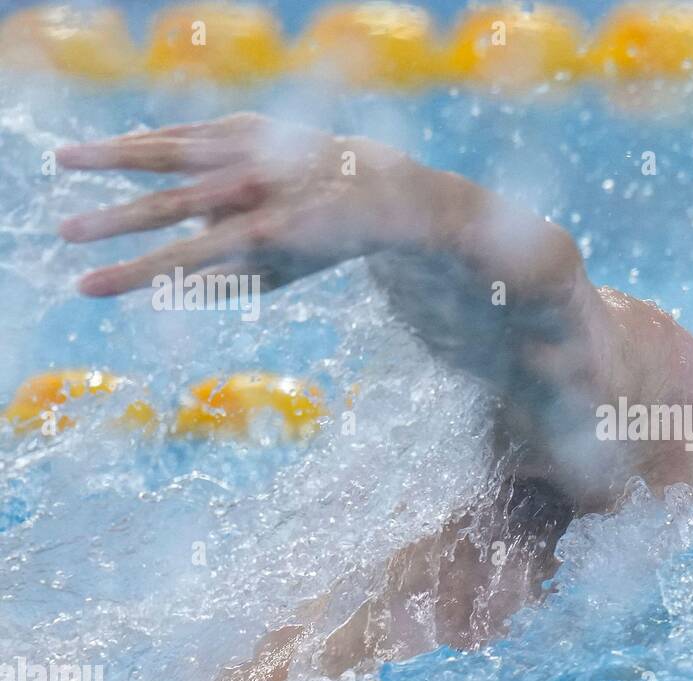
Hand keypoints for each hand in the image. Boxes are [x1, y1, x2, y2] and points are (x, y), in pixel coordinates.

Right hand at [57, 112, 432, 295]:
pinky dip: (152, 139)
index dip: (132, 274)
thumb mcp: (284, 275)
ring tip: (64, 160)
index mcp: (267, 232)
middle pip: (169, 202)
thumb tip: (166, 289)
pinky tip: (115, 147)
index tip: (87, 286)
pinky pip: (190, 133)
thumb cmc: (323, 241)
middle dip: (113, 219)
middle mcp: (257, 187)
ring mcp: (252, 149)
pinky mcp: (249, 125)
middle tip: (65, 233)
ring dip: (113, 154)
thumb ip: (227, 282)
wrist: (376, 186)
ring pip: (170, 150)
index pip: (185, 258)